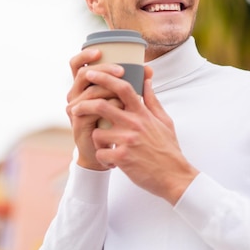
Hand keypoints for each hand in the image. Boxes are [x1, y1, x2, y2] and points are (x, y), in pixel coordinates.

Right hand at [66, 48, 124, 170]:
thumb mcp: (126, 103)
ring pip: (89, 91)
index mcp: (84, 85)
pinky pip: (89, 109)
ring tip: (125, 87)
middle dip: (103, 69)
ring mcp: (75, 108)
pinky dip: (106, 104)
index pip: (78, 64)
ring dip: (107, 87)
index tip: (101, 51)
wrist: (110, 154)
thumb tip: (148, 69)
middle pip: (83, 73)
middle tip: (122, 70)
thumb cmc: (118, 125)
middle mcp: (76, 94)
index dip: (86, 55)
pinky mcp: (78, 122)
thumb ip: (135, 86)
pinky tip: (119, 104)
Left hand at [71, 65, 199, 204]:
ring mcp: (127, 141)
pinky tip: (111, 161)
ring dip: (97, 139)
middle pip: (101, 105)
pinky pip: (100, 153)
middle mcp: (134, 124)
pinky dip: (102, 157)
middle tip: (75, 108)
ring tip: (106, 146)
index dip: (104, 78)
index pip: (123, 88)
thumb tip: (146, 80)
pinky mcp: (122, 158)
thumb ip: (152, 100)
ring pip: (97, 133)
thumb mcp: (164, 121)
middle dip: (84, 105)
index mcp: (142, 113)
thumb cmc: (168, 149)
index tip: (91, 73)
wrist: (174, 176)